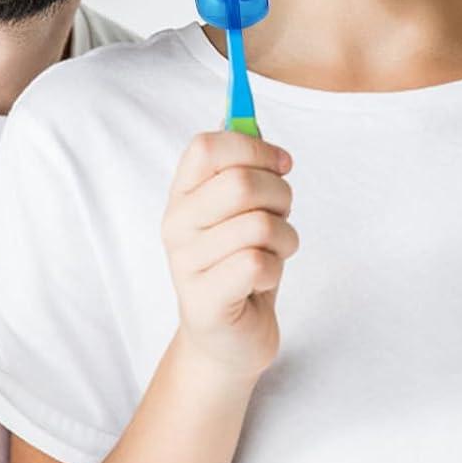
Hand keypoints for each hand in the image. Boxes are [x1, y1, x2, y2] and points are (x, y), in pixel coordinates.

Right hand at [162, 132, 296, 381]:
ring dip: (285, 238)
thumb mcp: (241, 210)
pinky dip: (276, 269)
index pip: (207, 146)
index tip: (281, 164)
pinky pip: (257, 264)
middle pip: (241, 183)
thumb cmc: (240, 265)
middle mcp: (176, 225)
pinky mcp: (205, 301)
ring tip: (273, 253)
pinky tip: (262, 280)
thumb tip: (250, 122)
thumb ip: (243, 166)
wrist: (229, 339)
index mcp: (182, 194)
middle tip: (280, 217)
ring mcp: (185, 264)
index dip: (254, 148)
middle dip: (280, 196)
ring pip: (259, 225)